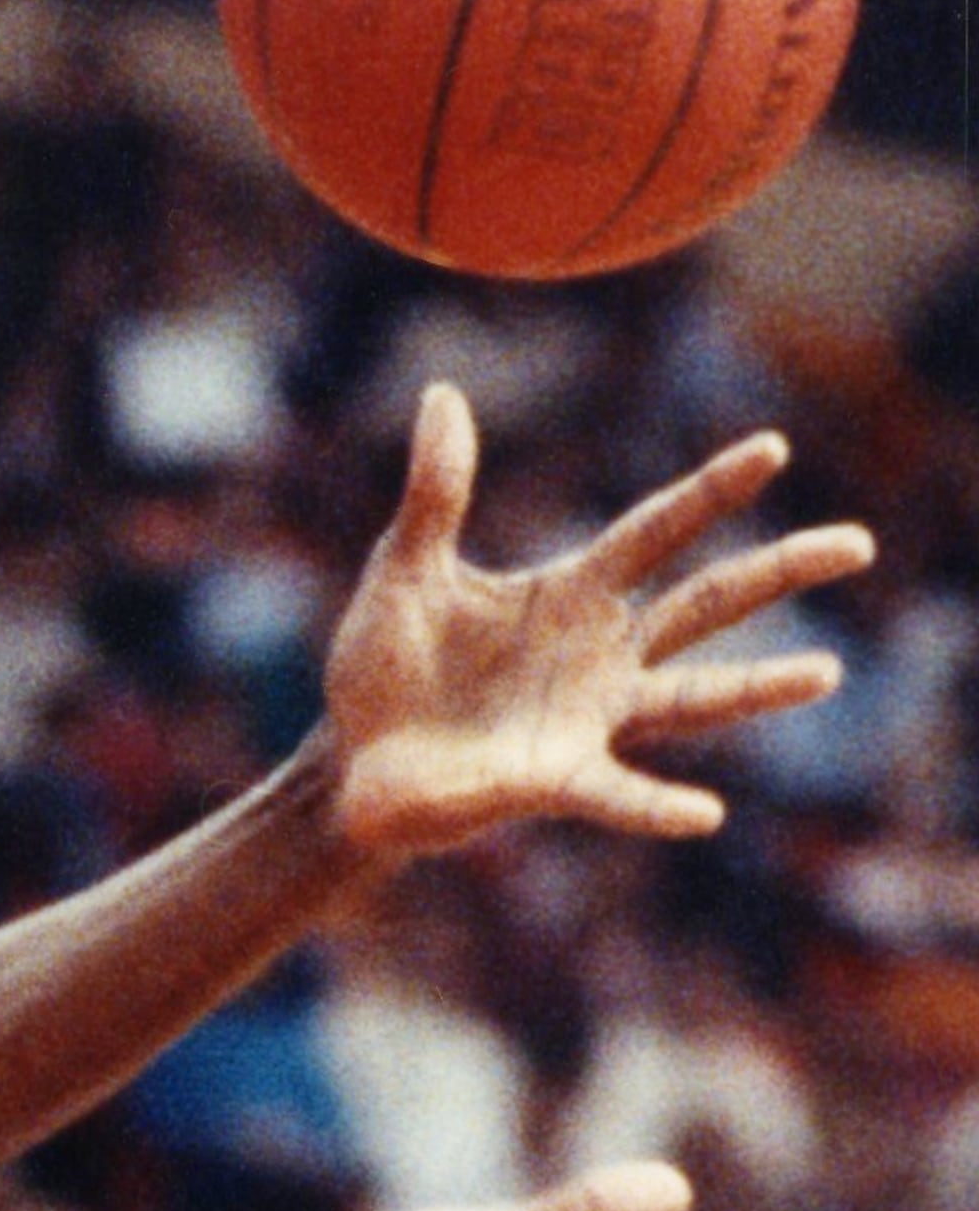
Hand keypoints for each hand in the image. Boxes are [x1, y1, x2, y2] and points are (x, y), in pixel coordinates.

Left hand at [319, 384, 871, 859]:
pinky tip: (705, 815)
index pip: (656, 530)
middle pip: (708, 604)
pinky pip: (617, 795)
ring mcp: (586, 720)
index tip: (773, 449)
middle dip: (780, 572)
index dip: (711, 491)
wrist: (353, 761)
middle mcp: (600, 654)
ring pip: (694, 699)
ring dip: (758, 688)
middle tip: (858, 544)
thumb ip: (436, 493)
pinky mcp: (554, 781)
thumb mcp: (406, 571)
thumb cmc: (386, 668)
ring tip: (828, 672)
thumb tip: (442, 395)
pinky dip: (657, 806)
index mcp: (572, 593)